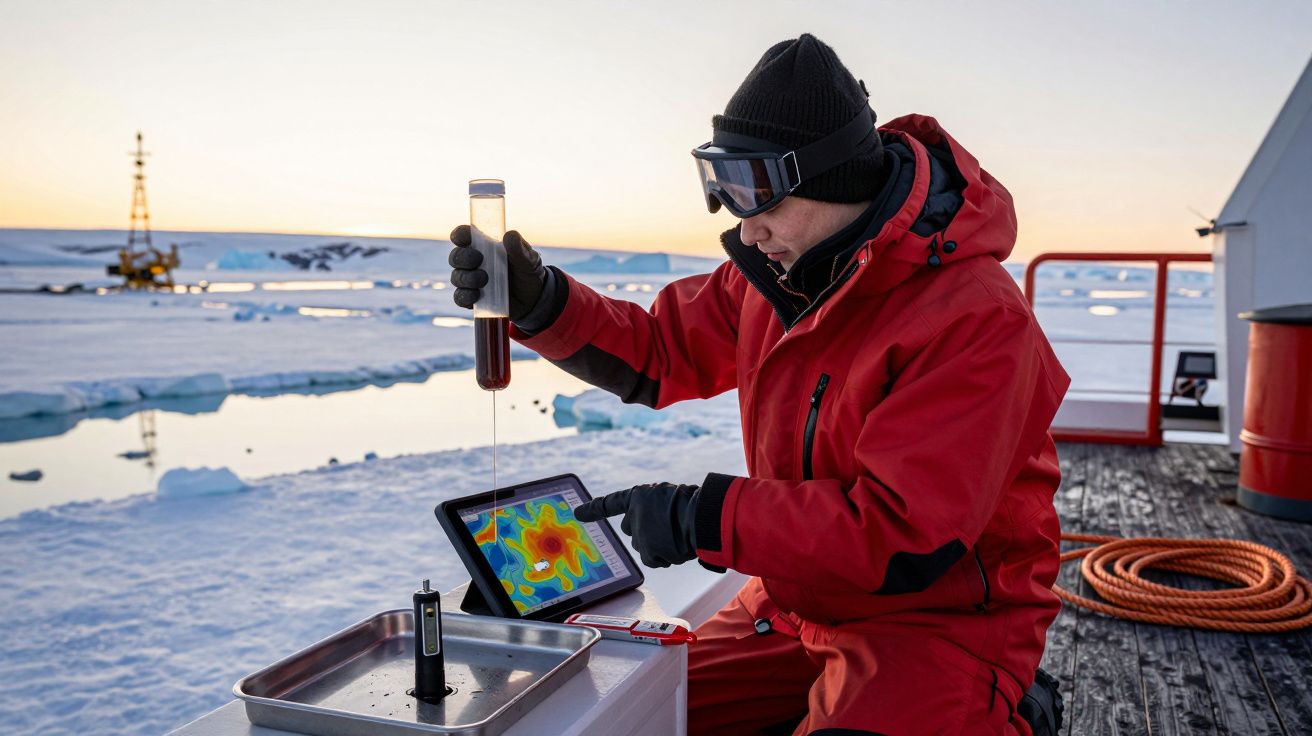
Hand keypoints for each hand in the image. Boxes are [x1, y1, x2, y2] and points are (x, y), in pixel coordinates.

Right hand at [447, 226, 547, 320]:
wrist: (534, 299)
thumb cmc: (528, 272)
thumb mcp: (529, 260)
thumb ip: (519, 248)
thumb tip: (509, 235)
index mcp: (484, 246)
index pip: (464, 236)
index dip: (459, 235)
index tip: (462, 237)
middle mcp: (473, 262)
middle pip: (455, 257)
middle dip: (463, 257)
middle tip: (479, 260)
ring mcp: (471, 281)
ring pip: (456, 277)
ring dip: (467, 278)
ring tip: (485, 280)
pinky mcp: (472, 299)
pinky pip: (460, 298)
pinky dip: (465, 296)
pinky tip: (476, 295)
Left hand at [575, 483, 699, 567]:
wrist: (701, 517)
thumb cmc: (692, 504)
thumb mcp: (670, 497)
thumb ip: (655, 509)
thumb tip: (659, 530)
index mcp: (638, 496)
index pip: (611, 503)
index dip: (594, 508)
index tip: (577, 513)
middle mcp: (633, 516)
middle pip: (633, 529)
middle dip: (646, 531)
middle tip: (668, 527)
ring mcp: (639, 536)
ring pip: (646, 546)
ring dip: (661, 544)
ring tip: (680, 534)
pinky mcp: (647, 553)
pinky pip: (657, 559)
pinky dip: (668, 556)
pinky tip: (680, 546)